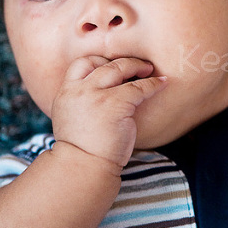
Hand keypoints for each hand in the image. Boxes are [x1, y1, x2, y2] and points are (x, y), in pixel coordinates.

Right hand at [50, 56, 167, 167]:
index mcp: (66, 93)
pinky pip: (139, 87)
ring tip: (150, 70)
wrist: (84, 166)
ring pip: (120, 68)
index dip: (100, 61)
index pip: (81, 64)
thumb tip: (100, 92)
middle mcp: (79, 90)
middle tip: (138, 66)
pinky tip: (161, 84)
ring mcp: (96, 95)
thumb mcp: (71, 118)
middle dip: (123, 62)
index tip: (113, 66)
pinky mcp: (115, 103)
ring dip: (137, 66)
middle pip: (103, 63)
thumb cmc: (82, 149)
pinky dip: (152, 84)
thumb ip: (81, 102)